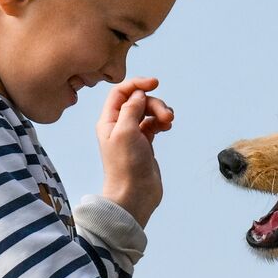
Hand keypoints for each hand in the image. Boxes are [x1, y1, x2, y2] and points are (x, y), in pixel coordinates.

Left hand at [97, 77, 174, 227]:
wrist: (134, 194)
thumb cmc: (125, 167)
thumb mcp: (125, 132)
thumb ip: (131, 108)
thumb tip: (139, 94)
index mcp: (109, 121)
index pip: (121, 92)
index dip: (137, 84)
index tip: (154, 83)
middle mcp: (119, 126)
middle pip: (138, 101)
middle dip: (154, 103)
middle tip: (166, 115)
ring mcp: (132, 135)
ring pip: (148, 112)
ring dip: (161, 112)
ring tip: (169, 122)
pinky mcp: (144, 144)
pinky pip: (154, 124)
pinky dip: (162, 121)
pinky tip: (167, 126)